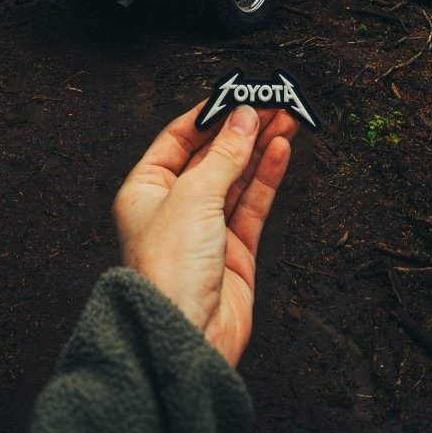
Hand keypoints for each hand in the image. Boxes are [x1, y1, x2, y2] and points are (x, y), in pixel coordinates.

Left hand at [112, 99, 297, 367]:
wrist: (184, 338)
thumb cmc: (168, 272)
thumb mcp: (194, 196)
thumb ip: (225, 154)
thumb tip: (244, 118)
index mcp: (146, 190)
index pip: (179, 138)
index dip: (209, 115)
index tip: (237, 94)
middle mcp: (174, 207)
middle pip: (213, 155)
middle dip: (242, 128)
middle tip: (271, 102)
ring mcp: (206, 229)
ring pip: (237, 176)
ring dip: (260, 146)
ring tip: (286, 118)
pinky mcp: (233, 251)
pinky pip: (253, 203)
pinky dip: (267, 175)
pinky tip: (280, 150)